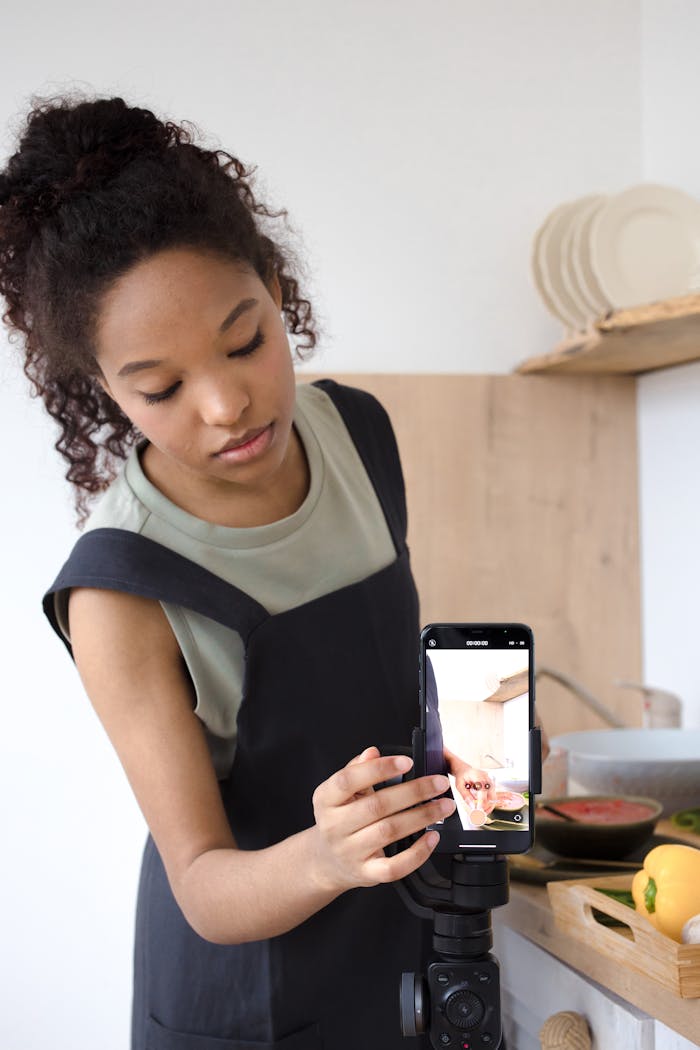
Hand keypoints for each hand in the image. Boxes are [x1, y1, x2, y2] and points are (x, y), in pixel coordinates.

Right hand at [310, 746, 455, 893]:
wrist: (327, 861)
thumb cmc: (339, 820)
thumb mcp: (339, 792)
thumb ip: (357, 770)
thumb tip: (372, 752)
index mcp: (326, 799)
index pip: (349, 780)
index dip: (378, 769)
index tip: (407, 762)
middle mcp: (335, 826)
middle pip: (377, 806)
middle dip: (413, 792)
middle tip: (438, 783)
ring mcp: (350, 852)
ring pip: (389, 832)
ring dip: (422, 816)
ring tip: (443, 806)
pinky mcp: (366, 873)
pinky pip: (394, 866)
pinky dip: (417, 852)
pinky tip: (431, 837)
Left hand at [447, 757, 497, 814]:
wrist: (465, 770)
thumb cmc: (462, 777)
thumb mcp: (459, 785)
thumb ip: (465, 795)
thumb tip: (472, 806)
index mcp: (478, 775)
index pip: (483, 790)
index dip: (482, 801)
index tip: (478, 810)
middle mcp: (487, 778)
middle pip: (491, 794)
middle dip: (486, 806)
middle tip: (479, 814)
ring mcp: (490, 782)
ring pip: (494, 798)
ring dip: (488, 807)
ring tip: (480, 813)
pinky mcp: (491, 786)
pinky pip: (493, 797)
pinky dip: (488, 804)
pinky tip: (482, 809)